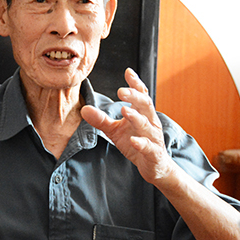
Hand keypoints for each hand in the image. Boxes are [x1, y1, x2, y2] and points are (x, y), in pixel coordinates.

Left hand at [80, 68, 173, 183]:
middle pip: (145, 104)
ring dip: (136, 116)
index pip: (141, 94)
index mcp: (142, 113)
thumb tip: (84, 109)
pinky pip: (148, 146)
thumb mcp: (115, 131)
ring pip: (147, 124)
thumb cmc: (136, 144)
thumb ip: (101, 120)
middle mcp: (150, 122)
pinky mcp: (153, 153)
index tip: (128, 71)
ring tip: (125, 109)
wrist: (155, 167)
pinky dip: (141, 143)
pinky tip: (133, 140)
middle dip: (134, 96)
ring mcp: (153, 137)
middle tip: (121, 90)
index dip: (135, 83)